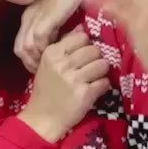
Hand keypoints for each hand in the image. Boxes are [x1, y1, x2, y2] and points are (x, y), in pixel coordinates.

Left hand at [15, 0, 86, 72]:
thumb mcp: (57, 11)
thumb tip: (58, 43)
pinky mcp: (46, 17)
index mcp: (29, 15)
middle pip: (20, 49)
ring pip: (27, 48)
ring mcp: (35, 17)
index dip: (29, 59)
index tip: (41, 68)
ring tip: (51, 67)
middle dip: (30, 64)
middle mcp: (28, 17)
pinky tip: (57, 53)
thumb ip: (54, 26)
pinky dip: (46, 50)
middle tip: (44, 72)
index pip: (21, 44)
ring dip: (38, 60)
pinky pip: (39, 41)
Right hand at [18, 28, 111, 143]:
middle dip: (96, 59)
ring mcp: (74, 79)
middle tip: (90, 69)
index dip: (86, 46)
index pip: (81, 37)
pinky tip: (95, 91)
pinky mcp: (85, 94)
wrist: (42, 120)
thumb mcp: (48, 65)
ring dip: (101, 72)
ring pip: (102, 64)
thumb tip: (82, 28)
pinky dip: (103, 86)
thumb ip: (64, 47)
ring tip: (93, 79)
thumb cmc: (46, 91)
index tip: (83, 56)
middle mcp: (62, 64)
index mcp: (52, 53)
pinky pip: (105, 82)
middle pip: (94, 50)